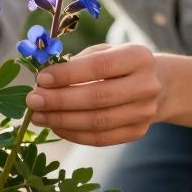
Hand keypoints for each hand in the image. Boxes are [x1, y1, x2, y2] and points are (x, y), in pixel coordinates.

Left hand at [25, 43, 162, 146]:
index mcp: (139, 57)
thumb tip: (44, 82)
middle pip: (97, 97)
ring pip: (97, 122)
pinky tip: (55, 126)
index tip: (41, 79)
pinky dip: (73, 134)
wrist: (159, 85)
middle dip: (60, 100)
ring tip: (37, 116)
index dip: (68, 74)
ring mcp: (145, 113)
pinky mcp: (137, 132)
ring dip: (62, 120)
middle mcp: (147, 86)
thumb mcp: (105, 52)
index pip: (99, 66)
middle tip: (32, 100)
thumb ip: (78, 63)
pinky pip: (100, 139)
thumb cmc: (120, 65)